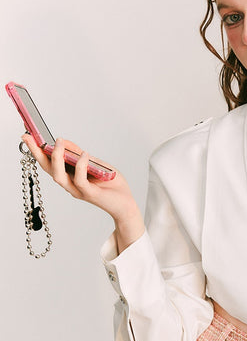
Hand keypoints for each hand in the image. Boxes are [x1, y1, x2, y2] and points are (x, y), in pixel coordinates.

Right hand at [21, 134, 143, 230]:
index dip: (37, 151)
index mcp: (70, 177)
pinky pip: (80, 180)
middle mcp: (70, 185)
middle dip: (37, 154)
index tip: (28, 136)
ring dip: (57, 158)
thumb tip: (64, 141)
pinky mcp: (90, 194)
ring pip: (59, 176)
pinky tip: (83, 154)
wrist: (125, 203)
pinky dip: (80, 166)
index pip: (49, 164)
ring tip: (59, 142)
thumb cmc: (111, 184)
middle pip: (48, 169)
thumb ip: (79, 155)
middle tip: (30, 138)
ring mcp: (78, 190)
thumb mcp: (94, 164)